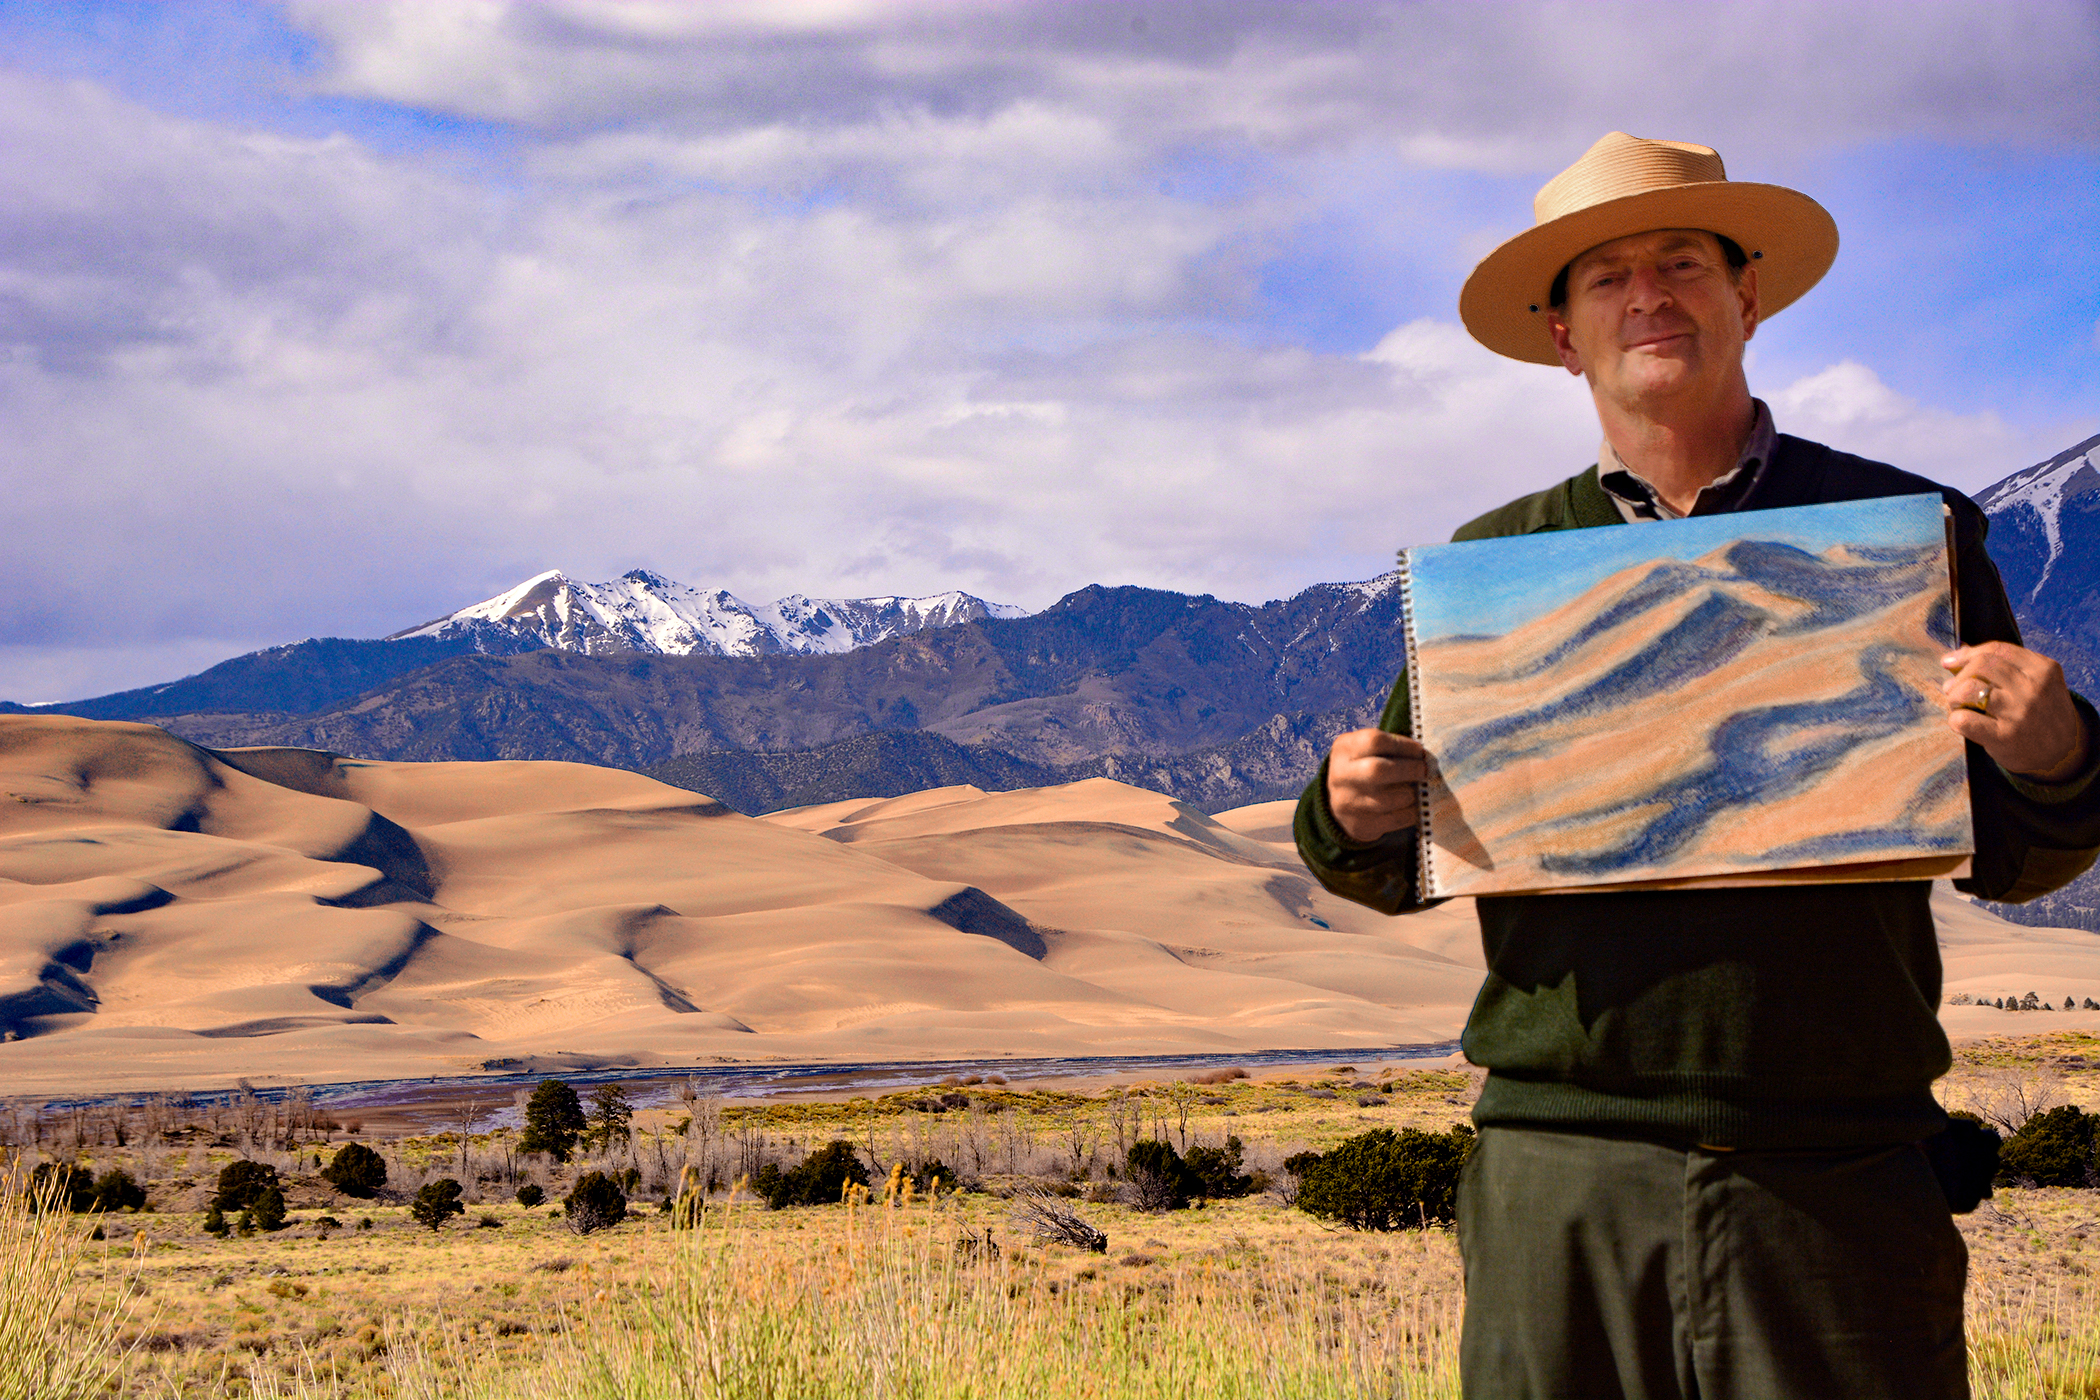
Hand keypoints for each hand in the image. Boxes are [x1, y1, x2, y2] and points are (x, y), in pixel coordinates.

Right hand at [1326, 728, 1429, 842]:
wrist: (1338, 805)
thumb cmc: (1363, 769)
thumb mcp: (1365, 750)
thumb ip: (1390, 748)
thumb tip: (1424, 756)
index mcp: (1344, 749)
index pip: (1375, 741)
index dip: (1404, 745)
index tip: (1420, 751)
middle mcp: (1341, 776)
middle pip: (1378, 770)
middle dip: (1409, 769)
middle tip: (1424, 771)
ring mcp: (1348, 803)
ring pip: (1391, 799)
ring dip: (1412, 793)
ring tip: (1417, 789)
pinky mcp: (1360, 825)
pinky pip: (1397, 819)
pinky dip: (1413, 812)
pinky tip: (1414, 806)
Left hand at [1940, 642, 2091, 782]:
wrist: (2064, 753)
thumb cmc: (2041, 714)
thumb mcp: (2038, 684)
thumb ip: (2006, 667)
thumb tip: (1961, 652)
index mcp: (2043, 669)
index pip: (1997, 650)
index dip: (1968, 654)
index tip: (1950, 661)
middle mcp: (2033, 688)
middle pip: (1980, 665)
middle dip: (1959, 676)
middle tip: (1954, 689)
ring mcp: (2019, 712)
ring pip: (1968, 689)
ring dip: (1954, 696)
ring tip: (1959, 705)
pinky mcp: (2005, 736)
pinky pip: (1963, 719)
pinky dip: (1955, 719)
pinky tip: (1963, 723)